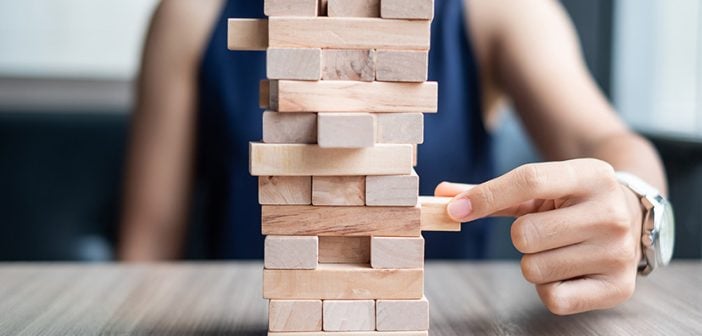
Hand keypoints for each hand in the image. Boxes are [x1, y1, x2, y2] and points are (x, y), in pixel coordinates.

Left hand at [436, 158, 643, 314]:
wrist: (630, 215)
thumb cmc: (572, 200)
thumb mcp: (541, 186)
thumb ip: (492, 192)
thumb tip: (442, 195)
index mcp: (590, 175)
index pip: (529, 180)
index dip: (486, 196)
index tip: (457, 210)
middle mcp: (611, 212)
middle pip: (524, 234)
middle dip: (520, 236)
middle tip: (544, 231)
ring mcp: (619, 252)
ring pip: (533, 269)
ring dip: (535, 263)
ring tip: (560, 249)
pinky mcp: (619, 287)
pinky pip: (553, 298)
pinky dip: (549, 289)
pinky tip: (568, 271)